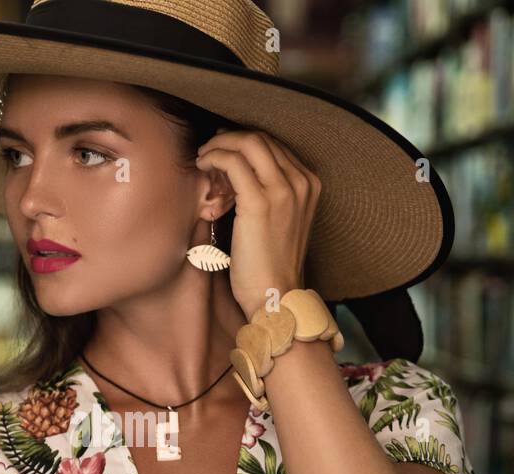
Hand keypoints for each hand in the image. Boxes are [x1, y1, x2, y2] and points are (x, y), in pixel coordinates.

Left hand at [194, 128, 320, 320]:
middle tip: (209, 149)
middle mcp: (301, 182)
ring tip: (203, 157)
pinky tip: (203, 167)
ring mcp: (283, 190)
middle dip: (230, 138)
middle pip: (261, 138)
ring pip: (248, 143)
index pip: (275, 145)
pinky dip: (214, 157)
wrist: (276, 296)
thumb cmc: (271, 265)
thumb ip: (271, 193)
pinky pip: (233, 162)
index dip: (245, 141)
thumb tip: (240, 171)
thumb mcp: (280, 221)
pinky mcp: (260, 202)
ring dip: (219, 144)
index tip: (224, 148)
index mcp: (310, 184)